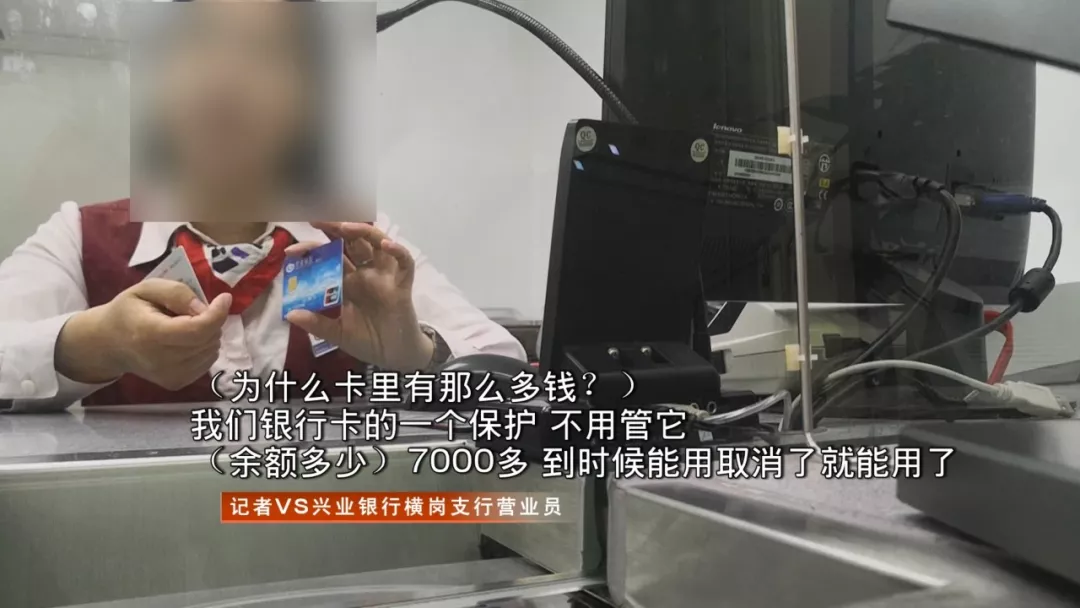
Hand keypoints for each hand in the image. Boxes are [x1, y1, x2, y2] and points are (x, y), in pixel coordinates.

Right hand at [57, 279, 231, 389]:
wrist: (109, 344)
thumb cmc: (129, 312)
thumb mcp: (146, 289)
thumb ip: (176, 293)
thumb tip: (204, 308)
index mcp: (151, 334)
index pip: (197, 329)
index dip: (217, 313)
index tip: (224, 298)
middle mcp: (161, 360)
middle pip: (207, 339)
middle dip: (210, 320)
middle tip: (191, 311)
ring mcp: (170, 376)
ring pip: (211, 350)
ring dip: (208, 334)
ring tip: (184, 326)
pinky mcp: (176, 383)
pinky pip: (207, 362)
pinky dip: (204, 347)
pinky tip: (185, 341)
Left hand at [284, 222, 433, 371]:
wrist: (392, 357)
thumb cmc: (367, 341)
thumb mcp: (337, 333)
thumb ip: (317, 323)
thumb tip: (290, 314)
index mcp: (347, 281)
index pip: (328, 256)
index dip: (311, 250)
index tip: (290, 252)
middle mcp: (365, 272)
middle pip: (350, 241)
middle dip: (334, 228)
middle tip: (316, 218)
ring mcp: (384, 275)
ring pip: (375, 242)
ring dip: (362, 231)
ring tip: (345, 226)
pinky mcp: (402, 284)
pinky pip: (404, 262)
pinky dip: (398, 251)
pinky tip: (387, 245)